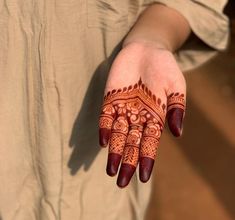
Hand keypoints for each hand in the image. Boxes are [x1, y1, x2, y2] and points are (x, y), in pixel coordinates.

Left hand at [99, 42, 185, 187]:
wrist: (146, 49)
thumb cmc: (164, 67)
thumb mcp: (176, 87)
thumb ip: (176, 109)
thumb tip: (177, 133)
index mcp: (154, 118)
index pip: (150, 144)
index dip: (146, 161)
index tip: (143, 177)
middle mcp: (137, 117)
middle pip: (132, 145)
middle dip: (127, 163)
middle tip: (121, 182)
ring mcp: (122, 109)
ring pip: (117, 135)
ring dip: (114, 152)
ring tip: (110, 170)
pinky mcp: (110, 99)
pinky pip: (106, 117)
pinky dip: (105, 129)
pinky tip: (104, 141)